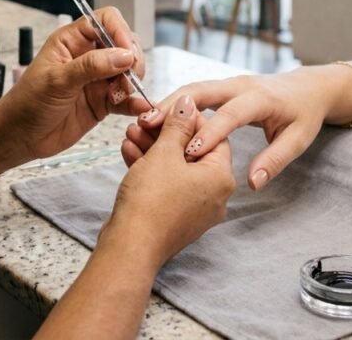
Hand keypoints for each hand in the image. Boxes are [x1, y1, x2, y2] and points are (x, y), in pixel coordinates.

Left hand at [0, 7, 149, 167]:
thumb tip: (123, 56)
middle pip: (123, 44)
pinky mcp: (102, 102)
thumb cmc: (27, 103)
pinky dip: (134, 102)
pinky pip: (126, 98)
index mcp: (72, 41)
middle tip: (128, 77)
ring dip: (133, 82)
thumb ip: (91, 66)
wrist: (19, 137)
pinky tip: (137, 107)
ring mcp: (97, 79)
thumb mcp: (57, 81)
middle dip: (131, 59)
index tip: (127, 52)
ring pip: (128, 71)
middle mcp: (88, 57)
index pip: (105, 21)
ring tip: (123, 95)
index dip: (120, 32)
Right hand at [102, 95, 235, 268]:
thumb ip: (177, 125)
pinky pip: (168, 186)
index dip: (189, 119)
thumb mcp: (164, 153)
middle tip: (144, 122)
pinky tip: (130, 153)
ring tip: (130, 135)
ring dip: (153, 149)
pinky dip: (151, 170)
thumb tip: (187, 104)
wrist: (130, 247)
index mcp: (221, 177)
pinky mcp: (176, 218)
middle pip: (193, 152)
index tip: (166, 110)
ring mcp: (195, 210)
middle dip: (165, 134)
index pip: (214, 136)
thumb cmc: (151, 201)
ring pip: (176, 169)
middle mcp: (215, 195)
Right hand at [124, 69, 334, 190]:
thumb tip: (254, 183)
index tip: (189, 151)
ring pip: (191, 91)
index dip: (209, 133)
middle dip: (172, 108)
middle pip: (200, 92)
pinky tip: (155, 122)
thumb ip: (273, 161)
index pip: (230, 115)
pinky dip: (174, 107)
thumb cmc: (305, 114)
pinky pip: (193, 96)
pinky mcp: (221, 90)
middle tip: (146, 123)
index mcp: (260, 98)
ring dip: (167, 105)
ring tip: (141, 123)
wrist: (309, 88)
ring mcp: (228, 85)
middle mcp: (240, 86)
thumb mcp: (298, 140)